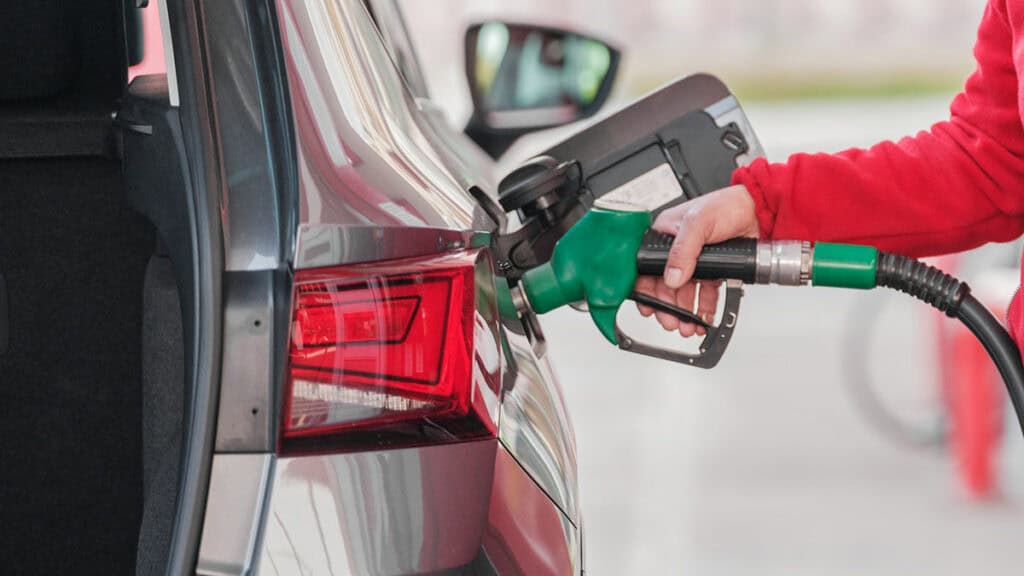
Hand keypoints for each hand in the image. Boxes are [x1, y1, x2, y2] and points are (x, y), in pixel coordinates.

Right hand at [635, 185, 759, 335]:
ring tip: (687, 325)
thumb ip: (683, 250)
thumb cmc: (726, 204)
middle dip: (668, 307)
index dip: (646, 289)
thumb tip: (671, 277)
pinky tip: (703, 318)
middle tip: (671, 322)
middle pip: (665, 285)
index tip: (649, 307)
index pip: (647, 267)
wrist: (759, 210)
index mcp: (664, 234)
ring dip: (684, 312)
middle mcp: (677, 250)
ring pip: (684, 293)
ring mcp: (695, 261)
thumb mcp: (698, 222)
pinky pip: (704, 293)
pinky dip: (703, 308)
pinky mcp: (712, 269)